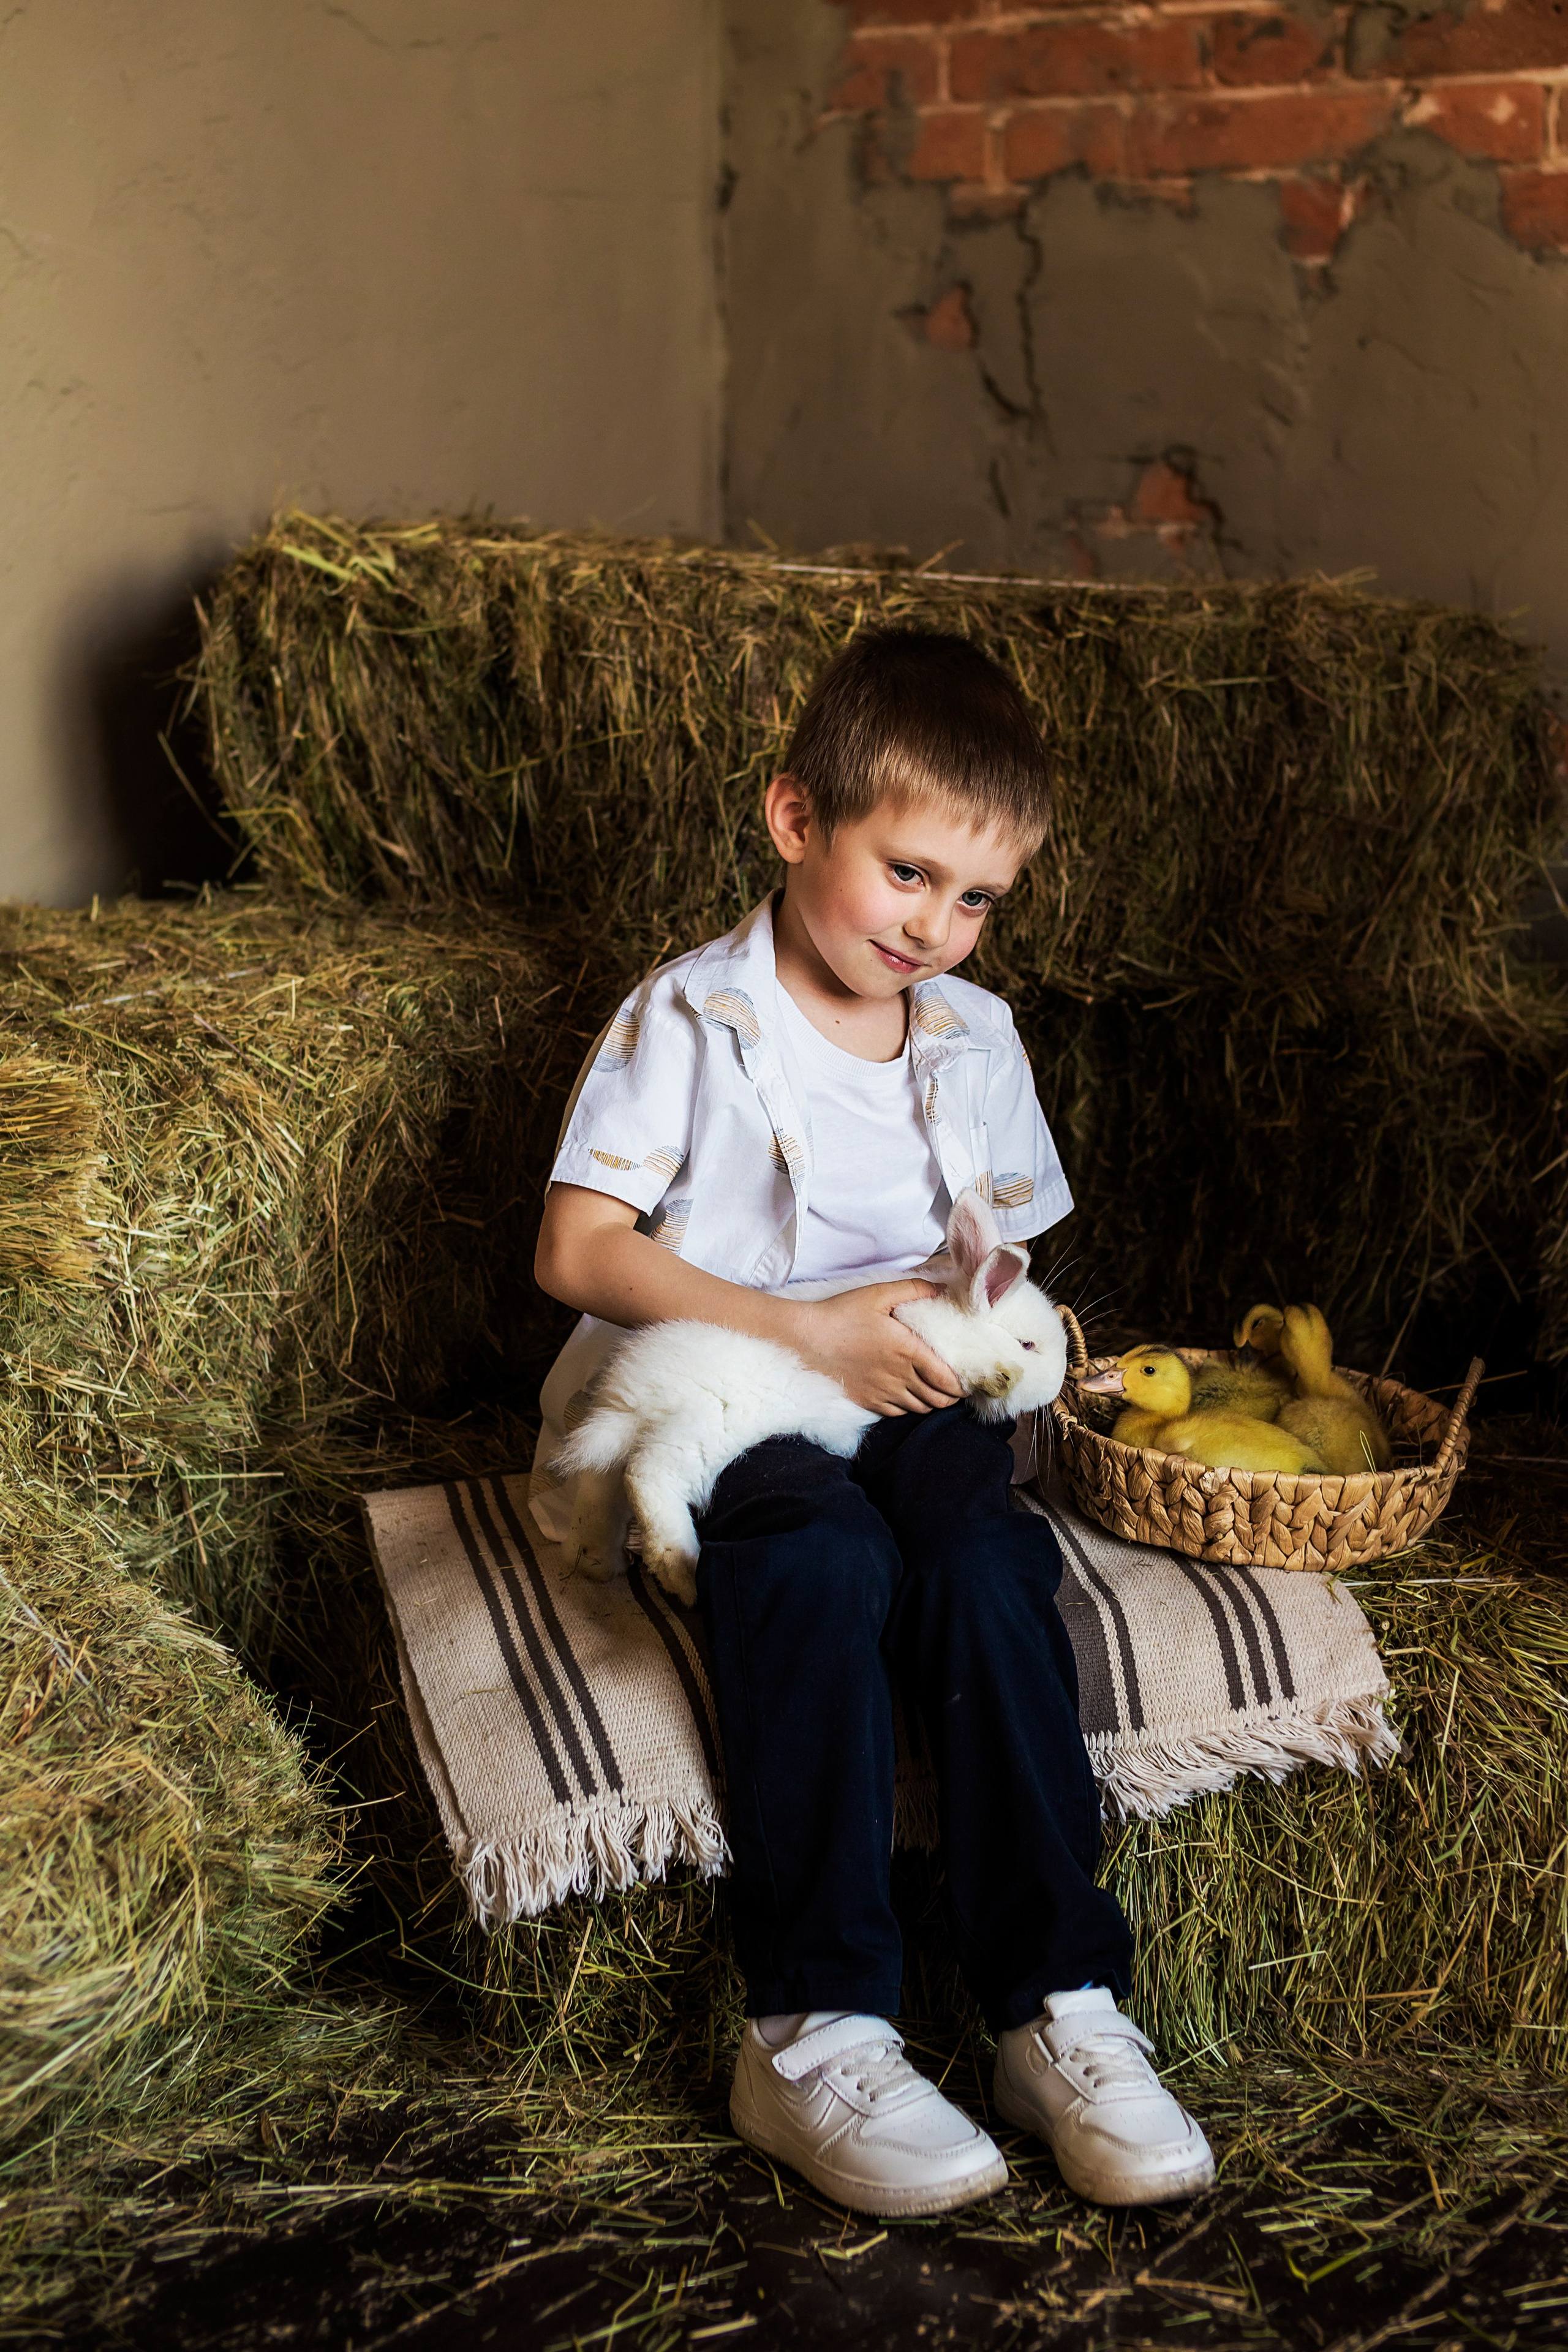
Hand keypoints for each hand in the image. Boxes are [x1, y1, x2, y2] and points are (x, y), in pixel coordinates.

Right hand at [789, 1281, 962, 1415]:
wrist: (806, 1339)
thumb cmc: (842, 1314)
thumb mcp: (879, 1294)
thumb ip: (914, 1289)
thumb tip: (942, 1287)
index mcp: (908, 1351)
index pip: (948, 1379)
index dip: (962, 1385)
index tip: (967, 1380)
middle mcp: (900, 1377)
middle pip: (938, 1400)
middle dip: (951, 1396)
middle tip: (953, 1386)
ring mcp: (883, 1392)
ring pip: (919, 1409)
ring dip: (930, 1402)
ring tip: (932, 1390)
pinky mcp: (867, 1401)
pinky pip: (897, 1413)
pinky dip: (907, 1407)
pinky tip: (906, 1394)